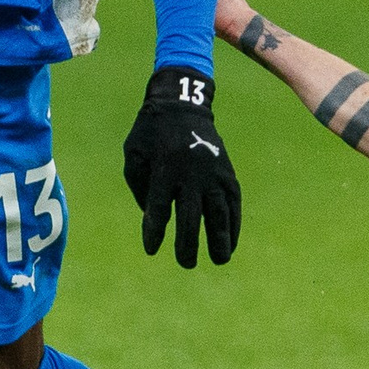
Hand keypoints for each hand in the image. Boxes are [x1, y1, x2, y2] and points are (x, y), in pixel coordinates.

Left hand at [122, 66, 240, 267]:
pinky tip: (232, 241)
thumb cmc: (150, 133)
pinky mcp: (227, 172)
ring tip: (219, 259)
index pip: (159, 209)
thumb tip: (154, 218)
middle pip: (191, 217)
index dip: (155, 232)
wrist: (182, 104)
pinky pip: (233, 202)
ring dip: (220, 238)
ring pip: (219, 212)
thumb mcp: (134, 155)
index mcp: (164, 169)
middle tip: (186, 263)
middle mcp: (190, 173)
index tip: (152, 249)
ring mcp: (212, 173)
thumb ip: (140, 187)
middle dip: (188, 244)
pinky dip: (234, 223)